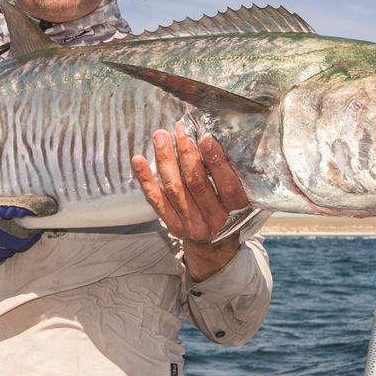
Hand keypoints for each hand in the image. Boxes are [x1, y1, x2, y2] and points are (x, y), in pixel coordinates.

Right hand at [0, 144, 41, 265]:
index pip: (18, 211)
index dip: (37, 210)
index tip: (50, 207)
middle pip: (19, 238)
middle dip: (29, 231)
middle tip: (34, 223)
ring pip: (8, 251)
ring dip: (15, 243)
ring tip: (20, 232)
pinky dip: (1, 253)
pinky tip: (2, 243)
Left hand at [132, 122, 249, 280]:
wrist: (214, 244)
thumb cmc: (227, 208)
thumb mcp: (237, 194)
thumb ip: (229, 172)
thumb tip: (211, 136)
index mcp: (235, 208)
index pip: (227, 184)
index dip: (216, 162)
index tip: (206, 138)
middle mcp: (214, 218)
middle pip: (196, 183)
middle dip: (186, 154)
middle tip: (179, 131)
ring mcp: (192, 225)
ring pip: (175, 189)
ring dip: (166, 160)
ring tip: (160, 137)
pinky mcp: (174, 227)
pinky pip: (156, 201)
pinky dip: (146, 180)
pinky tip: (138, 161)